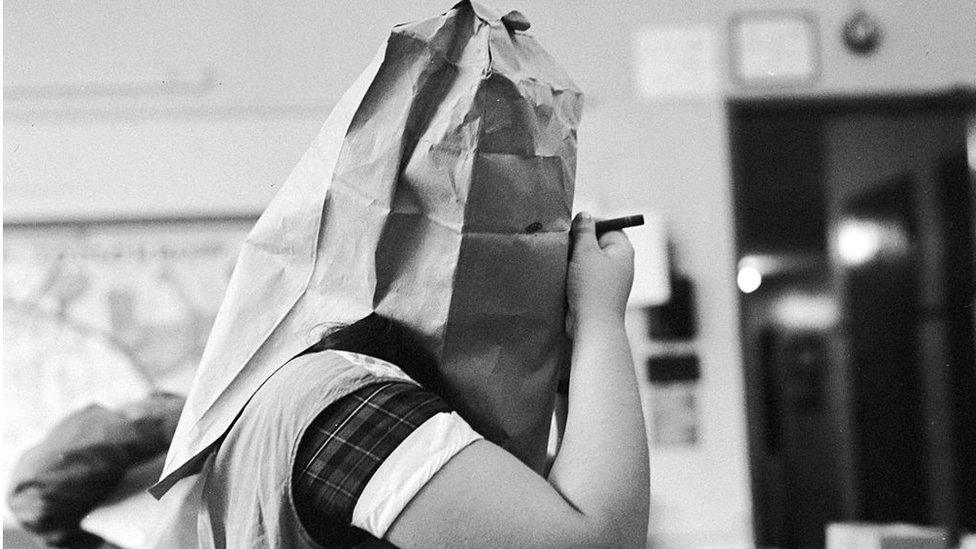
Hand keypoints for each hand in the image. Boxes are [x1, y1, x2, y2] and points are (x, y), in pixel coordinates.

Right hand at [565, 212, 633, 335]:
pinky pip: (582, 275)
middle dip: (578, 242)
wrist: (592, 326)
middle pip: (596, 242)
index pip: (609, 226)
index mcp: (622, 251)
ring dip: (572, 258)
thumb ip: (584, 231)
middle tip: (563, 243)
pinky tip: (561, 274)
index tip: (572, 225)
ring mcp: (607, 279)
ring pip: (587, 260)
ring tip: (561, 260)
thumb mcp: (586, 253)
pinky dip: (572, 273)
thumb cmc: (592, 287)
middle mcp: (618, 264)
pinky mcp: (595, 292)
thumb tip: (584, 216)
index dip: (591, 223)